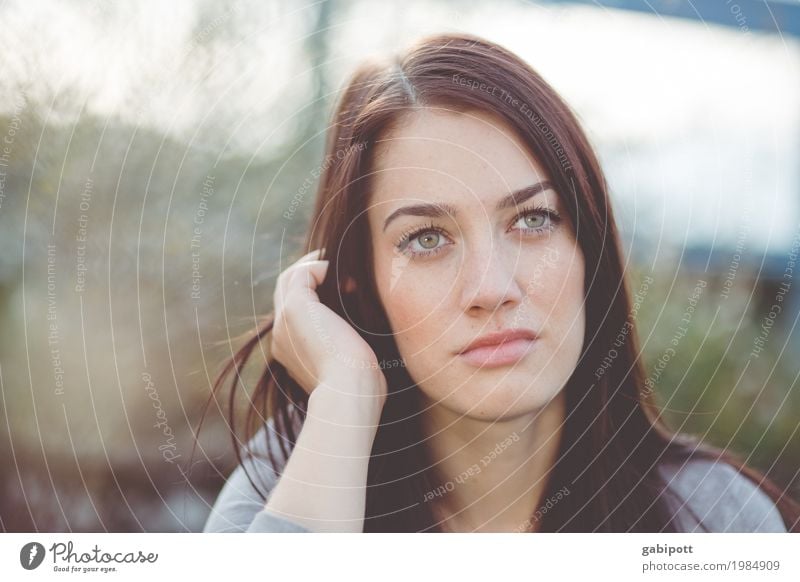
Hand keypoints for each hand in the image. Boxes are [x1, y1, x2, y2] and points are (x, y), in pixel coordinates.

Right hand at [270, 248, 386, 409]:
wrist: (350, 395)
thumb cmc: (361, 391)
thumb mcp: (352, 371)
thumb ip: (350, 355)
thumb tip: (363, 346)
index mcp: (293, 355)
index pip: (295, 316)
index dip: (315, 298)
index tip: (344, 291)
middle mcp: (283, 338)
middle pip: (286, 293)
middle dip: (310, 277)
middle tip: (337, 271)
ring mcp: (285, 323)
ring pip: (290, 279)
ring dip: (314, 266)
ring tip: (338, 264)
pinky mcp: (295, 308)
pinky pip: (302, 273)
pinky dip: (320, 266)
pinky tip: (340, 271)